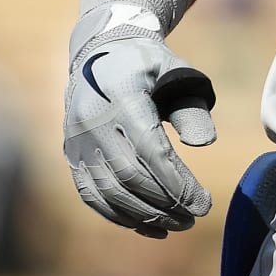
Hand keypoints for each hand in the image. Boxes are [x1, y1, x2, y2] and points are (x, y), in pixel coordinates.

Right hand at [63, 2, 217, 236]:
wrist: (101, 49)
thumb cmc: (148, 64)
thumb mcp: (177, 73)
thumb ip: (191, 108)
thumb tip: (204, 144)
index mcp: (123, 96)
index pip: (150, 149)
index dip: (177, 182)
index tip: (204, 203)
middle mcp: (94, 121)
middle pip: (130, 176)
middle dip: (165, 204)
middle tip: (194, 218)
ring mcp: (78, 140)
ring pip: (109, 191)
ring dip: (144, 215)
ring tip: (176, 225)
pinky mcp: (72, 154)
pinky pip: (92, 194)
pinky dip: (118, 215)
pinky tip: (146, 226)